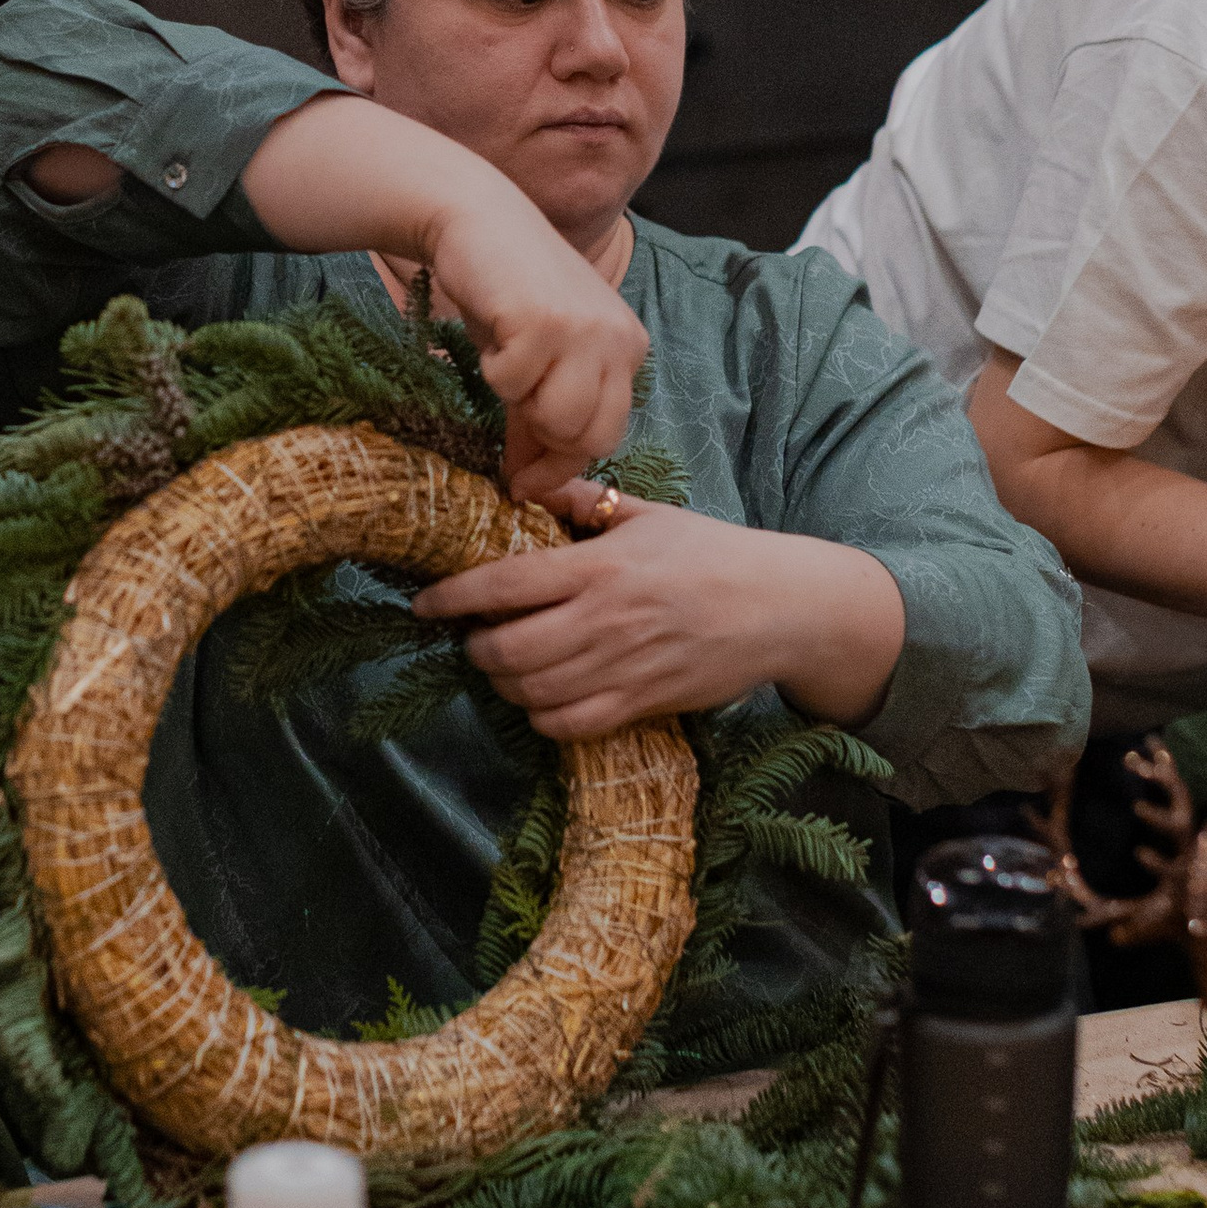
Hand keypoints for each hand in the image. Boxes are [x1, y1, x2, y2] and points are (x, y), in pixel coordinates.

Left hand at [415, 485, 905, 738]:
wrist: (781, 607)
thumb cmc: (712, 553)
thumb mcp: (648, 514)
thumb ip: (583, 499)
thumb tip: (525, 483)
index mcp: (600, 566)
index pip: (504, 584)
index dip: (453, 598)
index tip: (426, 603)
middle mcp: (604, 620)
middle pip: (507, 648)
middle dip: (476, 646)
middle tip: (472, 635)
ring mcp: (623, 667)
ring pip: (532, 691)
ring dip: (503, 683)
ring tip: (503, 664)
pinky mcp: (642, 702)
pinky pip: (569, 724)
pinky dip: (541, 716)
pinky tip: (541, 698)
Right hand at [417, 194, 650, 496]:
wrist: (478, 219)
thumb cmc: (506, 291)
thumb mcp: (538, 358)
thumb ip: (540, 418)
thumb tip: (526, 486)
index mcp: (628, 348)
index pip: (607, 437)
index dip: (561, 465)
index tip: (523, 484)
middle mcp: (620, 340)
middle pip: (587, 437)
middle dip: (540, 436)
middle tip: (510, 401)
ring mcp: (588, 331)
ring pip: (556, 420)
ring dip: (517, 400)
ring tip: (506, 356)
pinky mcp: (547, 322)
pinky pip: (513, 386)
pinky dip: (493, 368)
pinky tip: (495, 329)